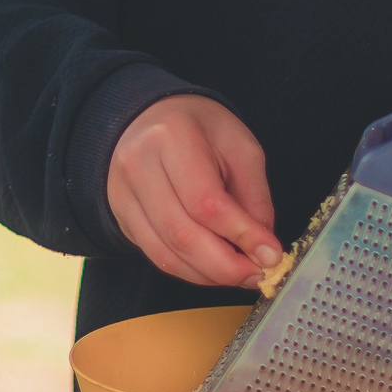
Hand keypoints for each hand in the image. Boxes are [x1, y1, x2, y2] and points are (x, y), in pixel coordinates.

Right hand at [107, 95, 280, 286]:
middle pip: (182, 234)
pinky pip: (155, 256)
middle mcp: (138, 166)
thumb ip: (254, 199)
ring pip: (167, 253)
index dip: (241, 235)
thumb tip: (263, 250)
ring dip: (209, 274)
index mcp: (172, 138)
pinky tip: (213, 269)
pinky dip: (189, 271)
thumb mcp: (240, 148)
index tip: (270, 256)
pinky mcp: (120, 215)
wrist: (151, 116)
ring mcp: (122, 193)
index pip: (206, 202)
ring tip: (239, 273)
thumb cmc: (201, 129)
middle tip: (257, 274)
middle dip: (226, 265)